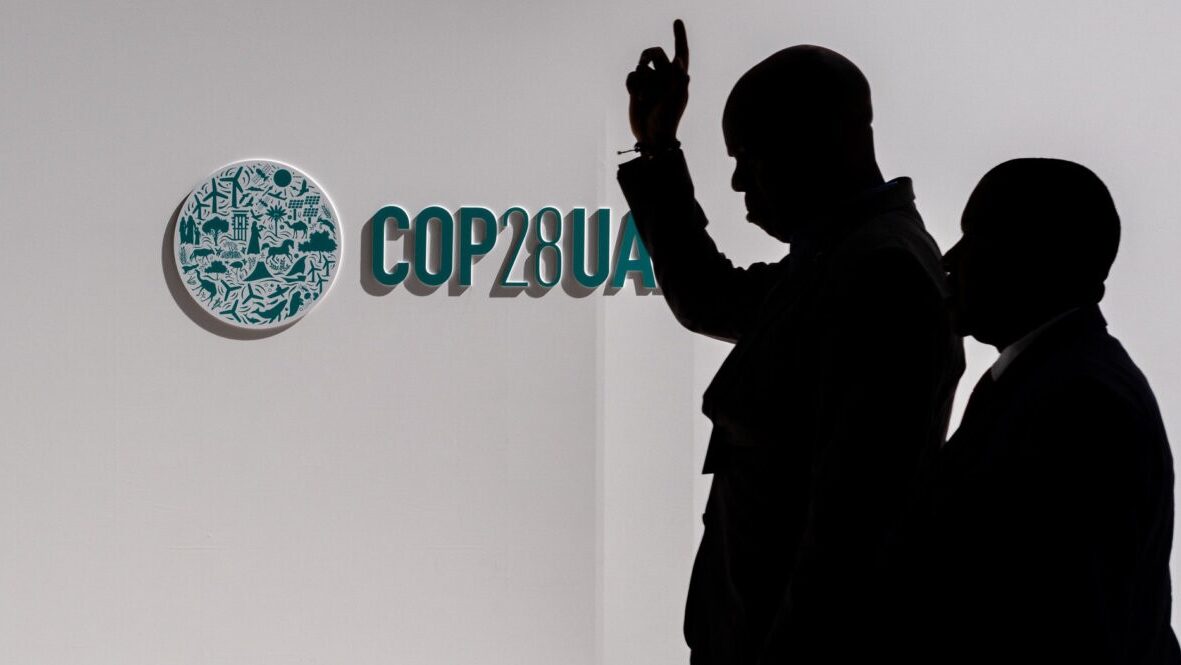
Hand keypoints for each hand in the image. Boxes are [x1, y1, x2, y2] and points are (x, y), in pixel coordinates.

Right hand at [627, 19, 689, 146]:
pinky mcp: (636, 89)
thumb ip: (677, 79)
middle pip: (655, 53)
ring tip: (644, 98)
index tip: (677, 21)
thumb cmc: (667, 121)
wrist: (651, 138)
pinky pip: (631, 76)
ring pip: (641, 66)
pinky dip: (632, 85)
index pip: (681, 52)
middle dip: (648, 56)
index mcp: (678, 77)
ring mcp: (650, 83)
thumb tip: (680, 60)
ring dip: (641, 81)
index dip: (679, 36)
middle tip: (643, 65)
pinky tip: (637, 98)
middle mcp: (664, 77)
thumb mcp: (675, 100)